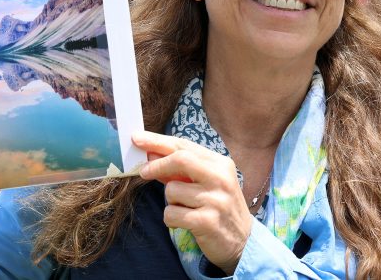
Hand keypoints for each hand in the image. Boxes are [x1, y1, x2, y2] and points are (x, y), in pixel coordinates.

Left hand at [132, 131, 250, 273]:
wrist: (243, 241)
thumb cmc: (218, 207)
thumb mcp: (204, 182)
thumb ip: (179, 169)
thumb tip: (150, 154)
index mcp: (220, 164)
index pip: (184, 146)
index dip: (157, 141)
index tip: (137, 138)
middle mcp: (221, 178)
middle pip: (180, 159)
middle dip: (157, 165)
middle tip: (144, 172)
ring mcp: (216, 200)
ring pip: (171, 190)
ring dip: (170, 201)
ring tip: (185, 208)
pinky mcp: (207, 221)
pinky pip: (171, 213)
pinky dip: (171, 219)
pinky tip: (184, 223)